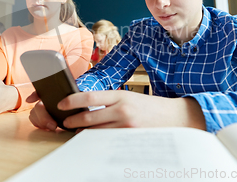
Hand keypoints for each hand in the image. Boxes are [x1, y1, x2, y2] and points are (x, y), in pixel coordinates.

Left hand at [30, 90, 205, 130]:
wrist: (176, 117)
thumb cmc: (150, 107)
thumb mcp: (130, 97)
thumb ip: (110, 102)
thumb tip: (87, 107)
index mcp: (120, 95)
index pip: (89, 96)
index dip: (71, 100)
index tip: (60, 104)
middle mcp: (122, 109)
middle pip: (89, 116)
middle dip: (73, 121)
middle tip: (64, 123)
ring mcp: (127, 126)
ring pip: (96, 131)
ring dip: (83, 132)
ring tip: (77, 132)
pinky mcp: (131, 138)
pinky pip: (107, 141)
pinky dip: (97, 141)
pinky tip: (93, 141)